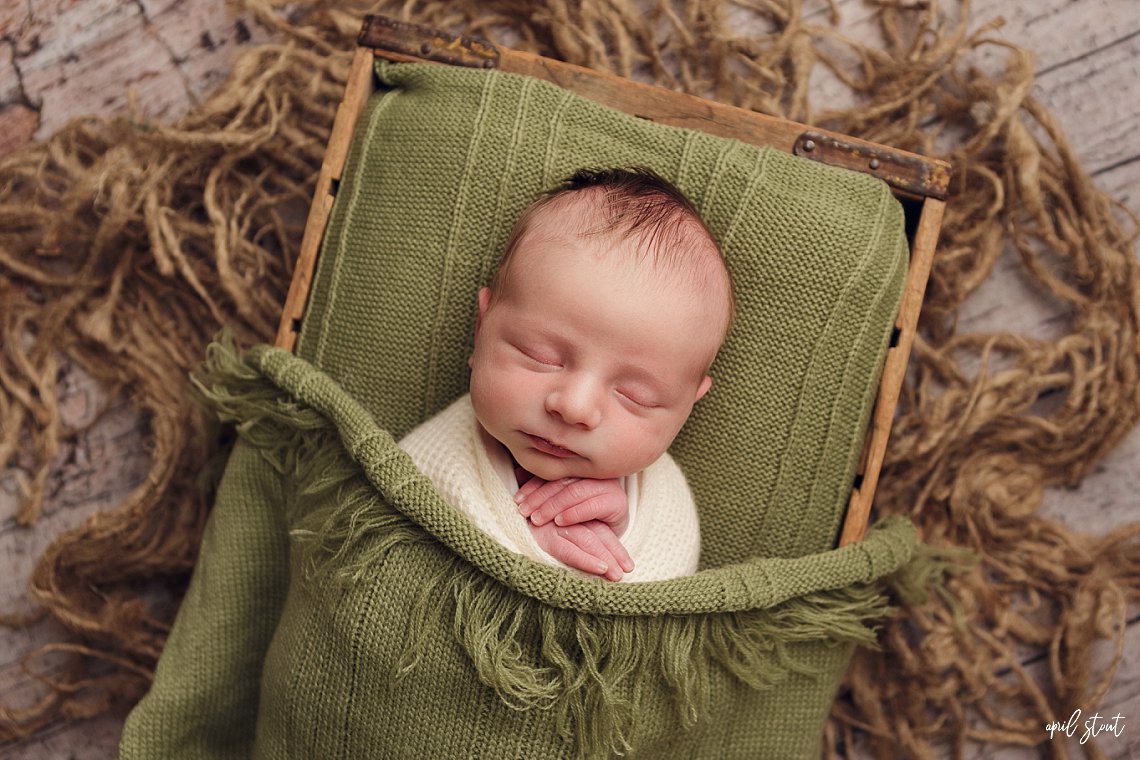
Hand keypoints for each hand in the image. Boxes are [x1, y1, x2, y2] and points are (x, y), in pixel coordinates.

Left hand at [514, 476, 629, 536]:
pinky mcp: (617, 502)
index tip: (517, 499)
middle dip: (539, 497)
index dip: (532, 485)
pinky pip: (593, 506)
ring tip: (537, 519)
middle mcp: (594, 473)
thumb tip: (517, 473)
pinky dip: (574, 513)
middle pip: (562, 481)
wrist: (610, 535)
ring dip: (553, 506)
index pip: (552, 473)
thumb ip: (542, 486)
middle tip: (523, 511)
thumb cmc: (581, 516)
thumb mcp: (559, 502)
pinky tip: (560, 522)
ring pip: (575, 492)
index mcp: (579, 467)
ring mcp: (608, 486)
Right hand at [528, 519, 633, 580]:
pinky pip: (570, 550)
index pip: (598, 530)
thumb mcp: (548, 524)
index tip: (628, 565)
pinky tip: (601, 568)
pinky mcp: (544, 537)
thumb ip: (567, 532)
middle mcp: (565, 519)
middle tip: (628, 571)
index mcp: (569, 514)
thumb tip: (591, 555)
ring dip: (606, 559)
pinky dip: (586, 559)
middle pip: (597, 535)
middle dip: (614, 554)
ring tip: (619, 575)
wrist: (501, 512)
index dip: (614, 547)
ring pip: (589, 542)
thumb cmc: (525, 521)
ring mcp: (555, 527)